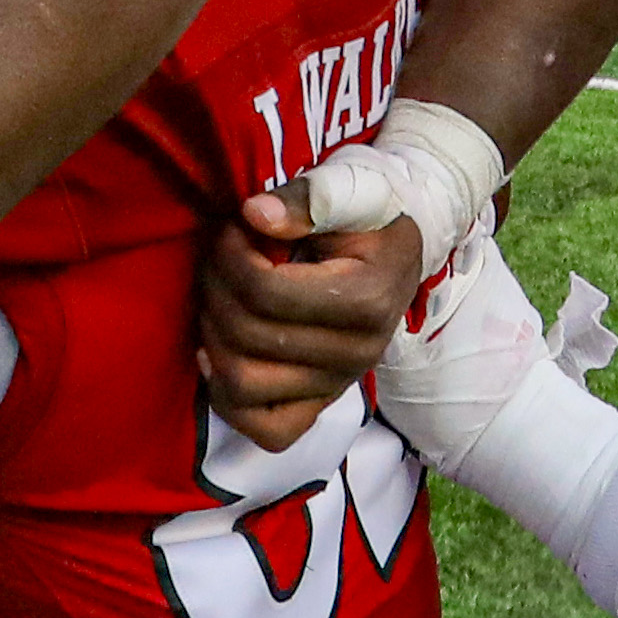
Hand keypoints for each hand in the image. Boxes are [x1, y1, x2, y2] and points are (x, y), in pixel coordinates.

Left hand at [197, 183, 423, 453]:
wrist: (404, 243)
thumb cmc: (374, 211)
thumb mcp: (350, 186)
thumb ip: (306, 199)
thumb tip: (253, 214)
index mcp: (367, 300)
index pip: (267, 292)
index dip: (231, 256)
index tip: (230, 226)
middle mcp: (357, 353)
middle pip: (248, 336)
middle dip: (215, 287)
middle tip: (216, 253)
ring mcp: (339, 383)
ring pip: (245, 385)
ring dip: (212, 336)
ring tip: (215, 294)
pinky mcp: (324, 401)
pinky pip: (268, 431)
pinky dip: (229, 400)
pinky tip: (214, 355)